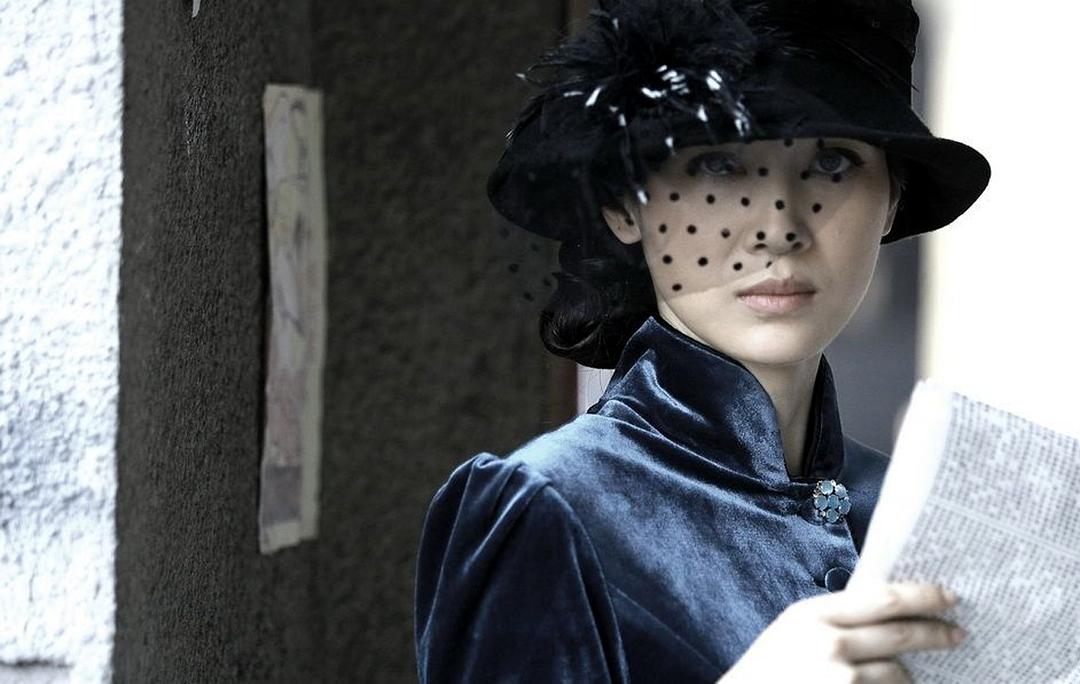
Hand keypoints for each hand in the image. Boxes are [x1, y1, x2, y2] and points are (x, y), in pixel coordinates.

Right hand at [718, 581, 964, 682]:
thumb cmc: (768, 670)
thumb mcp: (793, 630)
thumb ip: (836, 619)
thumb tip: (890, 609)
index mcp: (814, 615)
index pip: (884, 598)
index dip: (923, 596)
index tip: (949, 596)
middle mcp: (829, 645)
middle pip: (902, 636)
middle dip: (936, 634)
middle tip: (957, 633)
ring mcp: (841, 681)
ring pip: (900, 675)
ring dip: (908, 676)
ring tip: (905, 676)